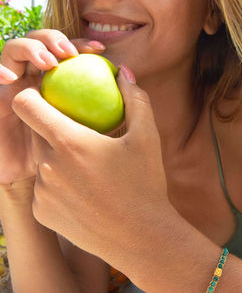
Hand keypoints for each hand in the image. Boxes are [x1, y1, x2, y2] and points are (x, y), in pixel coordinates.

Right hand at [0, 29, 104, 188]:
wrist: (35, 178)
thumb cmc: (69, 156)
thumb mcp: (90, 133)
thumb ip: (106, 112)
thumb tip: (127, 88)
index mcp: (59, 83)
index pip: (70, 55)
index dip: (83, 45)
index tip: (101, 50)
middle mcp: (36, 79)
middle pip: (42, 45)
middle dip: (55, 40)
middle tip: (70, 53)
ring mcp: (14, 84)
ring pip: (15, 51)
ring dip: (31, 49)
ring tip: (48, 63)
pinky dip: (0, 70)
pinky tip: (9, 78)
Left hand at [11, 66, 169, 266]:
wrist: (140, 236)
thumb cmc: (145, 184)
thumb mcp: (147, 137)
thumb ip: (135, 99)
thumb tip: (124, 72)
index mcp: (70, 143)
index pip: (25, 105)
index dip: (31, 96)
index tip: (49, 98)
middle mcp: (48, 167)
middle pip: (35, 133)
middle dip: (53, 129)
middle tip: (81, 136)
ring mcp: (43, 193)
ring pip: (41, 161)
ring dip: (58, 157)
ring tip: (88, 169)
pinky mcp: (42, 214)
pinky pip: (44, 188)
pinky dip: (59, 183)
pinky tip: (84, 192)